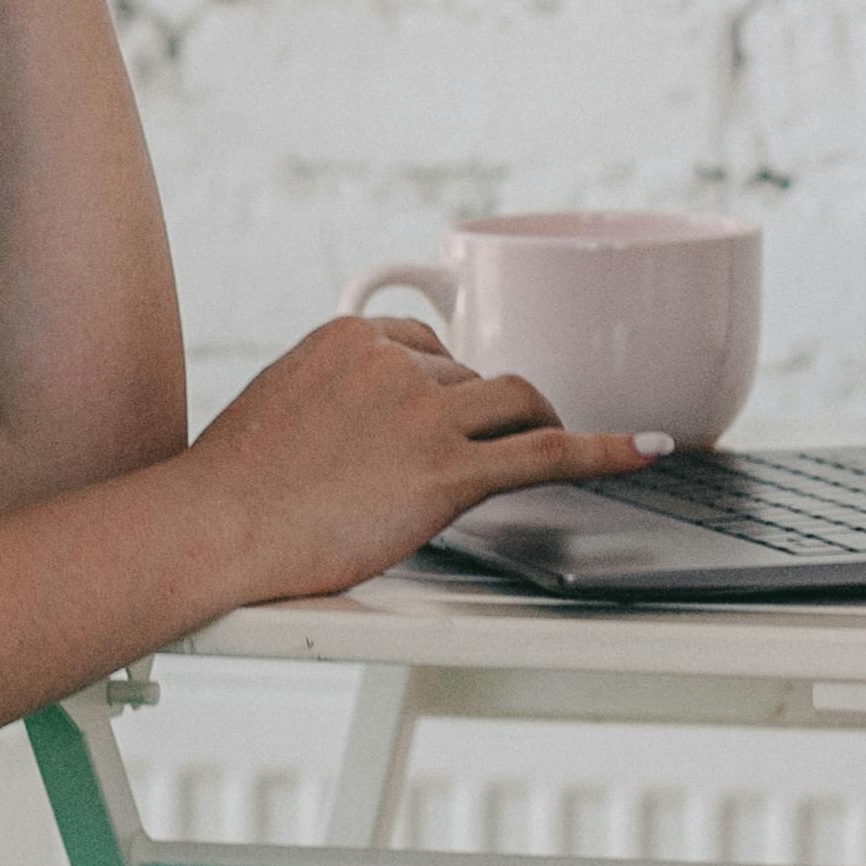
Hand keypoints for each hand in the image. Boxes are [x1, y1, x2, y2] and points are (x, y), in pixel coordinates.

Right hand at [181, 315, 665, 600]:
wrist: (216, 527)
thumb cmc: (235, 485)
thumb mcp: (282, 401)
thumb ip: (336, 390)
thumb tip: (361, 411)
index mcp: (352, 337)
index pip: (431, 347)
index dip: (444, 390)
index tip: (440, 422)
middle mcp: (395, 364)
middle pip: (475, 379)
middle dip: (478, 419)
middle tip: (460, 463)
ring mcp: (425, 415)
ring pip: (514, 406)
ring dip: (527, 430)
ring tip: (524, 458)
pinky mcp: (447, 471)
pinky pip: (545, 454)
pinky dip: (607, 450)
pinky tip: (649, 449)